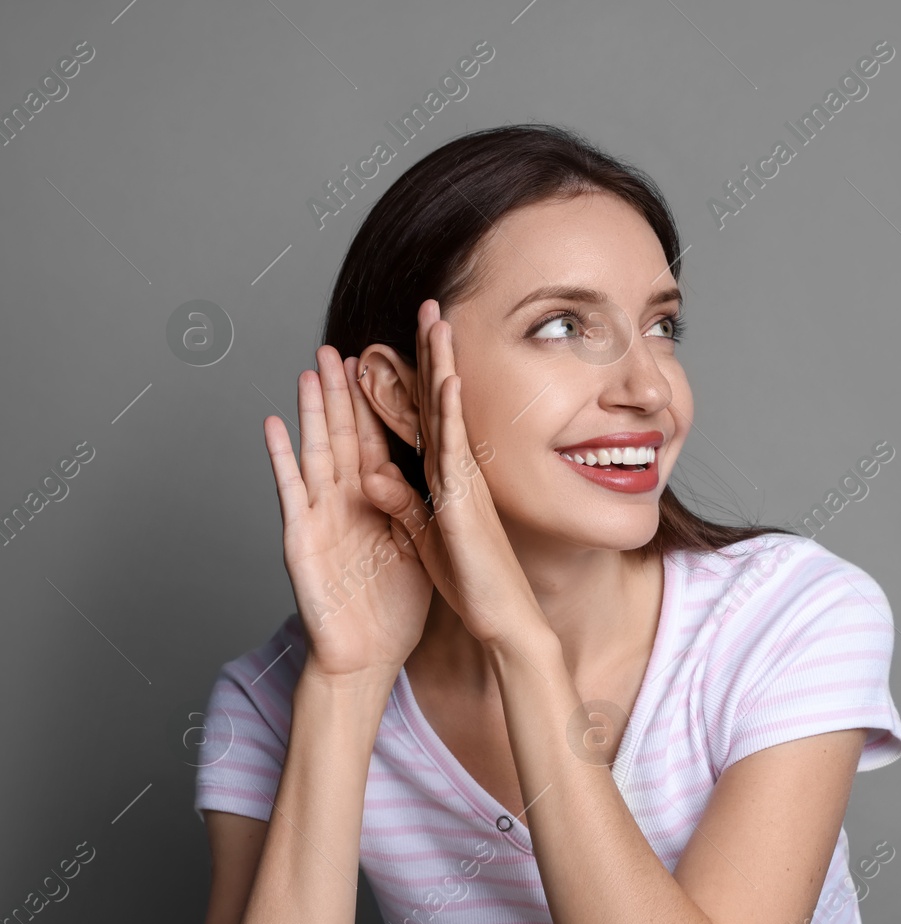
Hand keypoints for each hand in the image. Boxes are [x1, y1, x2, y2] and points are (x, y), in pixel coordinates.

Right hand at [264, 348, 433, 681]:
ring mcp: (320, 517)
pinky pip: (290, 492)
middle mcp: (344, 504)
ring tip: (311, 369)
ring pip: (316, 452)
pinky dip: (281, 458)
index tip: (383, 363)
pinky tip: (274, 424)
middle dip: (342, 393)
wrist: (367, 656)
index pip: (377, 442)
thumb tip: (427, 473)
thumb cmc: (390, 608)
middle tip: (339, 346)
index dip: (379, 404)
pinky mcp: (302, 539)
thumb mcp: (413, 546)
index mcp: (376, 504)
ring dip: (313, 412)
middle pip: (344, 437)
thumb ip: (412, 507)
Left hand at [361, 299, 554, 650]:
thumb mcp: (424, 538)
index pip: (429, 416)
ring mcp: (464, 483)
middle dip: (434, 352)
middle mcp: (457, 472)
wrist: (504, 618)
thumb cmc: (473, 583)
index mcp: (446, 478)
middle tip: (431, 304)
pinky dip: (452, 414)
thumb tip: (372, 474)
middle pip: (441, 400)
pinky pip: (455, 452)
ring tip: (437, 323)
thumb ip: (401, 505)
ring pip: (448, 414)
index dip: (422, 374)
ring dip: (442, 365)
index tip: (417, 335)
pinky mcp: (464, 504)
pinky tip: (450, 382)